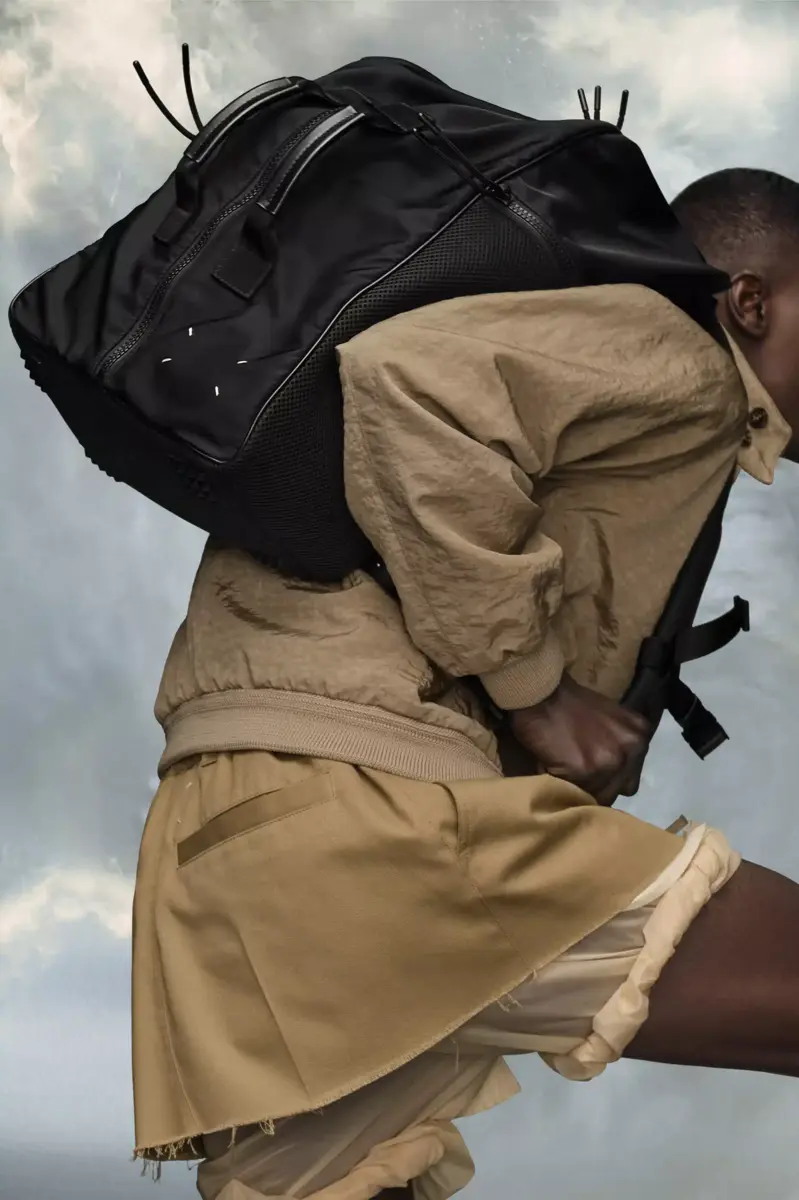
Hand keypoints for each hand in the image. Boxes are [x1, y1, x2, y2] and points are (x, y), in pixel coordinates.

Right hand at [508, 673, 650, 804]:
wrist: (542, 693)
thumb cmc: (569, 703)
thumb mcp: (610, 720)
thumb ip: (619, 744)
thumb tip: (613, 775)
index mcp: (640, 735)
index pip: (631, 776)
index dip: (610, 777)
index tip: (592, 771)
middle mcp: (632, 749)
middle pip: (619, 789)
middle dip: (598, 785)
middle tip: (577, 774)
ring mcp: (610, 761)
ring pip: (599, 796)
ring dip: (581, 788)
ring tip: (565, 772)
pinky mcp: (585, 771)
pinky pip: (576, 793)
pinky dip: (564, 785)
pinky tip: (554, 768)